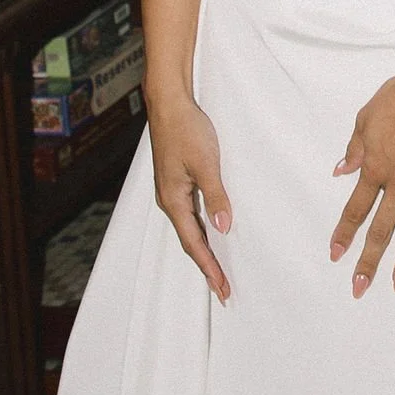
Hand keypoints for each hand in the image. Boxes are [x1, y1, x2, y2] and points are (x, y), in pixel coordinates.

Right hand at [148, 92, 231, 301]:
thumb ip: (215, 196)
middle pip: (191, 242)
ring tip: (219, 270)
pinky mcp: (178, 181)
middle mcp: (170, 200)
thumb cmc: (187, 130)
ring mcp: (172, 191)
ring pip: (190, 229)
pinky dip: (202, 230)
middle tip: (224, 290)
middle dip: (207, 266)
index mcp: (174, 200)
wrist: (170, 103)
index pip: (194, 244)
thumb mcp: (206, 163)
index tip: (222, 289)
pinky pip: (191, 214)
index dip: (209, 268)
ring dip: (205, 250)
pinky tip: (213, 233)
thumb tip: (223, 228)